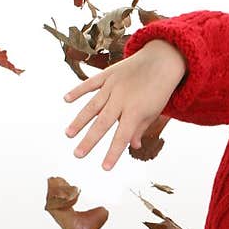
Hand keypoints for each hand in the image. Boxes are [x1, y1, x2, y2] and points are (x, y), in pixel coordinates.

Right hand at [62, 40, 184, 169]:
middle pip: (102, 123)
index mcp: (135, 111)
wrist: (162, 60)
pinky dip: (78, 90)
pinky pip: (90, 83)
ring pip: (92, 105)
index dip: (113, 153)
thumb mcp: (154, 111)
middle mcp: (122, 99)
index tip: (104, 168)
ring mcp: (113, 86)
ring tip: (68, 134)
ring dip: (79, 120)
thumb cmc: (159, 90)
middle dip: (89, 140)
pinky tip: (66, 99)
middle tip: (77, 155)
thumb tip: (132, 145)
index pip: (122, 137)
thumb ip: (140, 128)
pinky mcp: (108, 74)